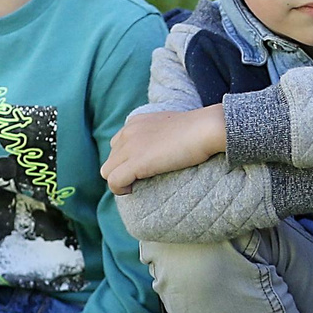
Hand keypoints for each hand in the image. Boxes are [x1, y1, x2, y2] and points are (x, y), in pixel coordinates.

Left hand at [102, 106, 227, 193]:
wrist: (205, 129)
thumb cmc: (199, 130)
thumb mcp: (172, 127)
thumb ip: (160, 136)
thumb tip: (164, 150)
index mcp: (136, 122)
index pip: (117, 145)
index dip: (126, 160)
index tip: (142, 169)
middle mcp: (128, 132)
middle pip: (110, 160)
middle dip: (122, 171)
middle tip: (140, 180)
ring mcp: (130, 147)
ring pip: (107, 171)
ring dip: (120, 181)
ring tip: (137, 185)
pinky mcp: (135, 162)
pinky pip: (114, 182)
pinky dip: (121, 190)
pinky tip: (134, 190)